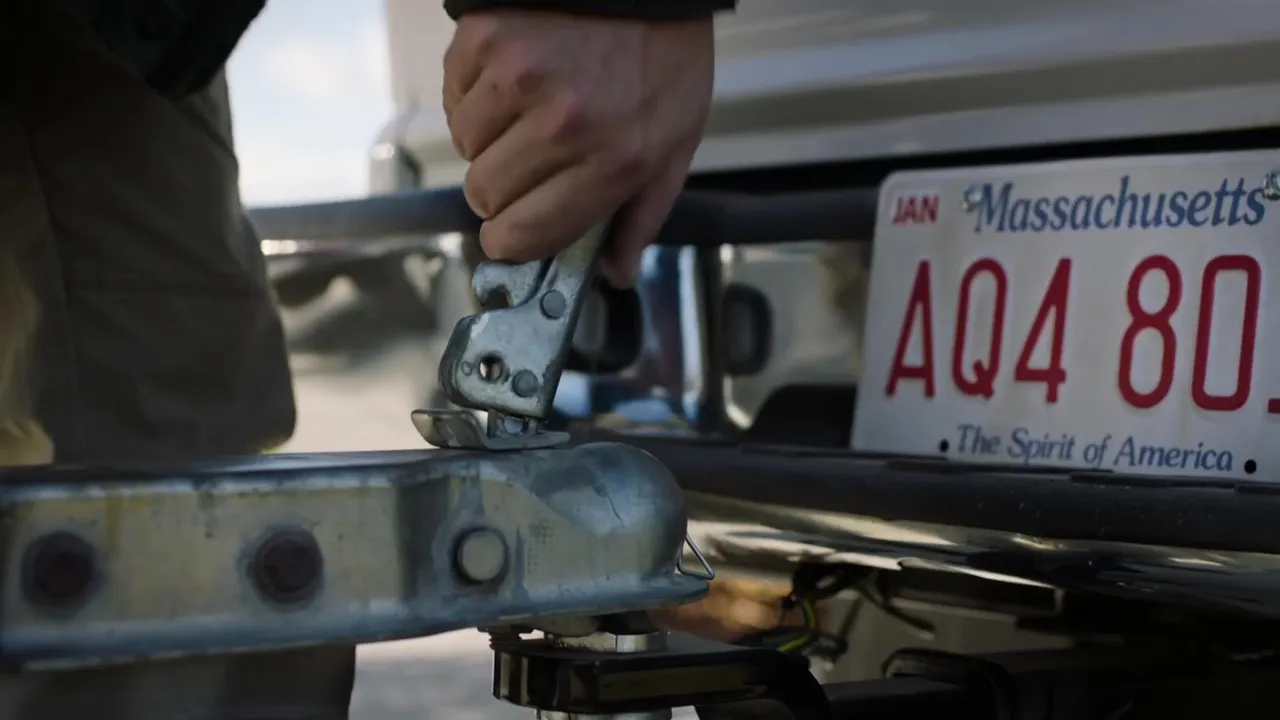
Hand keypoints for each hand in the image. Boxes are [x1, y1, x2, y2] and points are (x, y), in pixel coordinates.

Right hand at [443, 10, 714, 287]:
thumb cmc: (664, 61)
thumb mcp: (674, 145)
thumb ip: (642, 217)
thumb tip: (615, 273)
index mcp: (613, 162)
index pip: (523, 234)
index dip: (510, 241)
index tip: (510, 234)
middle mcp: (563, 124)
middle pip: (484, 194)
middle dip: (500, 190)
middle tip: (528, 164)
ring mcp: (520, 78)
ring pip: (466, 145)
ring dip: (488, 139)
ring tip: (528, 112)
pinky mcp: (488, 40)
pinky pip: (456, 95)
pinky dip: (475, 95)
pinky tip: (513, 81)